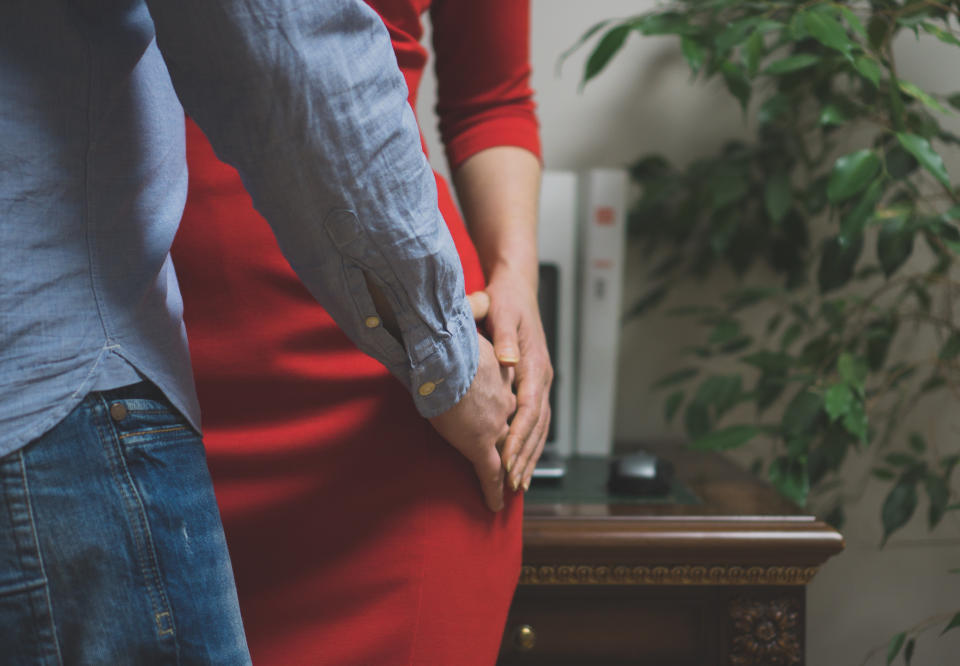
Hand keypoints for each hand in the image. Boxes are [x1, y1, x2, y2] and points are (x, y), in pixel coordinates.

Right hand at [428, 334, 515, 510]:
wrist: (446, 353)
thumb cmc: (449, 336)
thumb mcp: (468, 324)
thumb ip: (465, 327)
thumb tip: (456, 316)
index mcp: (501, 375)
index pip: (508, 395)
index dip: (510, 409)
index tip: (510, 418)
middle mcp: (504, 402)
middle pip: (513, 427)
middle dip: (516, 444)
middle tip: (519, 461)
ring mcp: (496, 423)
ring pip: (506, 452)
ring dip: (510, 470)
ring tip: (513, 487)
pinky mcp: (482, 443)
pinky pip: (491, 473)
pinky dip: (494, 490)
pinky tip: (496, 505)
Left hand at [472, 267, 552, 491]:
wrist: (517, 288)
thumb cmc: (505, 300)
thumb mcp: (502, 313)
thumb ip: (506, 337)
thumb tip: (508, 361)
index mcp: (533, 364)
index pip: (529, 409)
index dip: (518, 437)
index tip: (505, 461)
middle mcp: (541, 376)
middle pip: (537, 426)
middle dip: (525, 456)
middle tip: (513, 484)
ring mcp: (541, 380)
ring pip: (540, 427)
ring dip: (530, 455)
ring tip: (519, 483)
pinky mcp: (534, 382)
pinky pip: (536, 419)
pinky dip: (530, 442)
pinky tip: (522, 460)